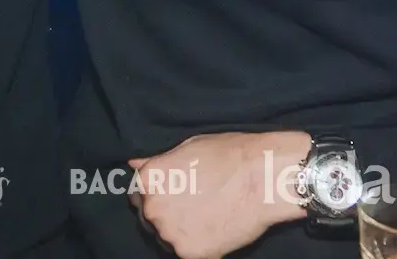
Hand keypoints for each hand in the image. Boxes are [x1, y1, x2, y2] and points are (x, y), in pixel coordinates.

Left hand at [128, 131, 311, 258]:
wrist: (263, 177)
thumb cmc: (229, 155)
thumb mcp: (186, 148)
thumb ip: (157, 162)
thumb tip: (133, 164)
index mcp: (148, 180)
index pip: (136, 195)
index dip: (155, 194)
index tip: (171, 195)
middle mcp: (153, 209)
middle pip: (150, 219)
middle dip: (166, 214)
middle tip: (193, 206)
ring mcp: (171, 234)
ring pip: (167, 238)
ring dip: (180, 231)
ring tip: (206, 217)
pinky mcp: (192, 254)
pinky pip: (188, 252)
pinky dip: (199, 245)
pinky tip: (215, 230)